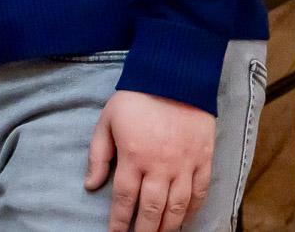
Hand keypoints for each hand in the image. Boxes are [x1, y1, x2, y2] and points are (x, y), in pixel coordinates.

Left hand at [85, 89, 215, 231]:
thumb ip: (98, 156)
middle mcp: (160, 165)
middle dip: (145, 230)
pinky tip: (185, 220)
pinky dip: (193, 210)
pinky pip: (200, 192)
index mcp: (133, 156)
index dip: (119, 220)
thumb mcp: (106, 122)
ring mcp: (185, 165)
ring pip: (178, 206)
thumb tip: (90, 185)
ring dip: (169, 226)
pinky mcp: (204, 160)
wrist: (174, 79)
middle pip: (152, 208)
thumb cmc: (135, 99)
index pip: (124, 198)